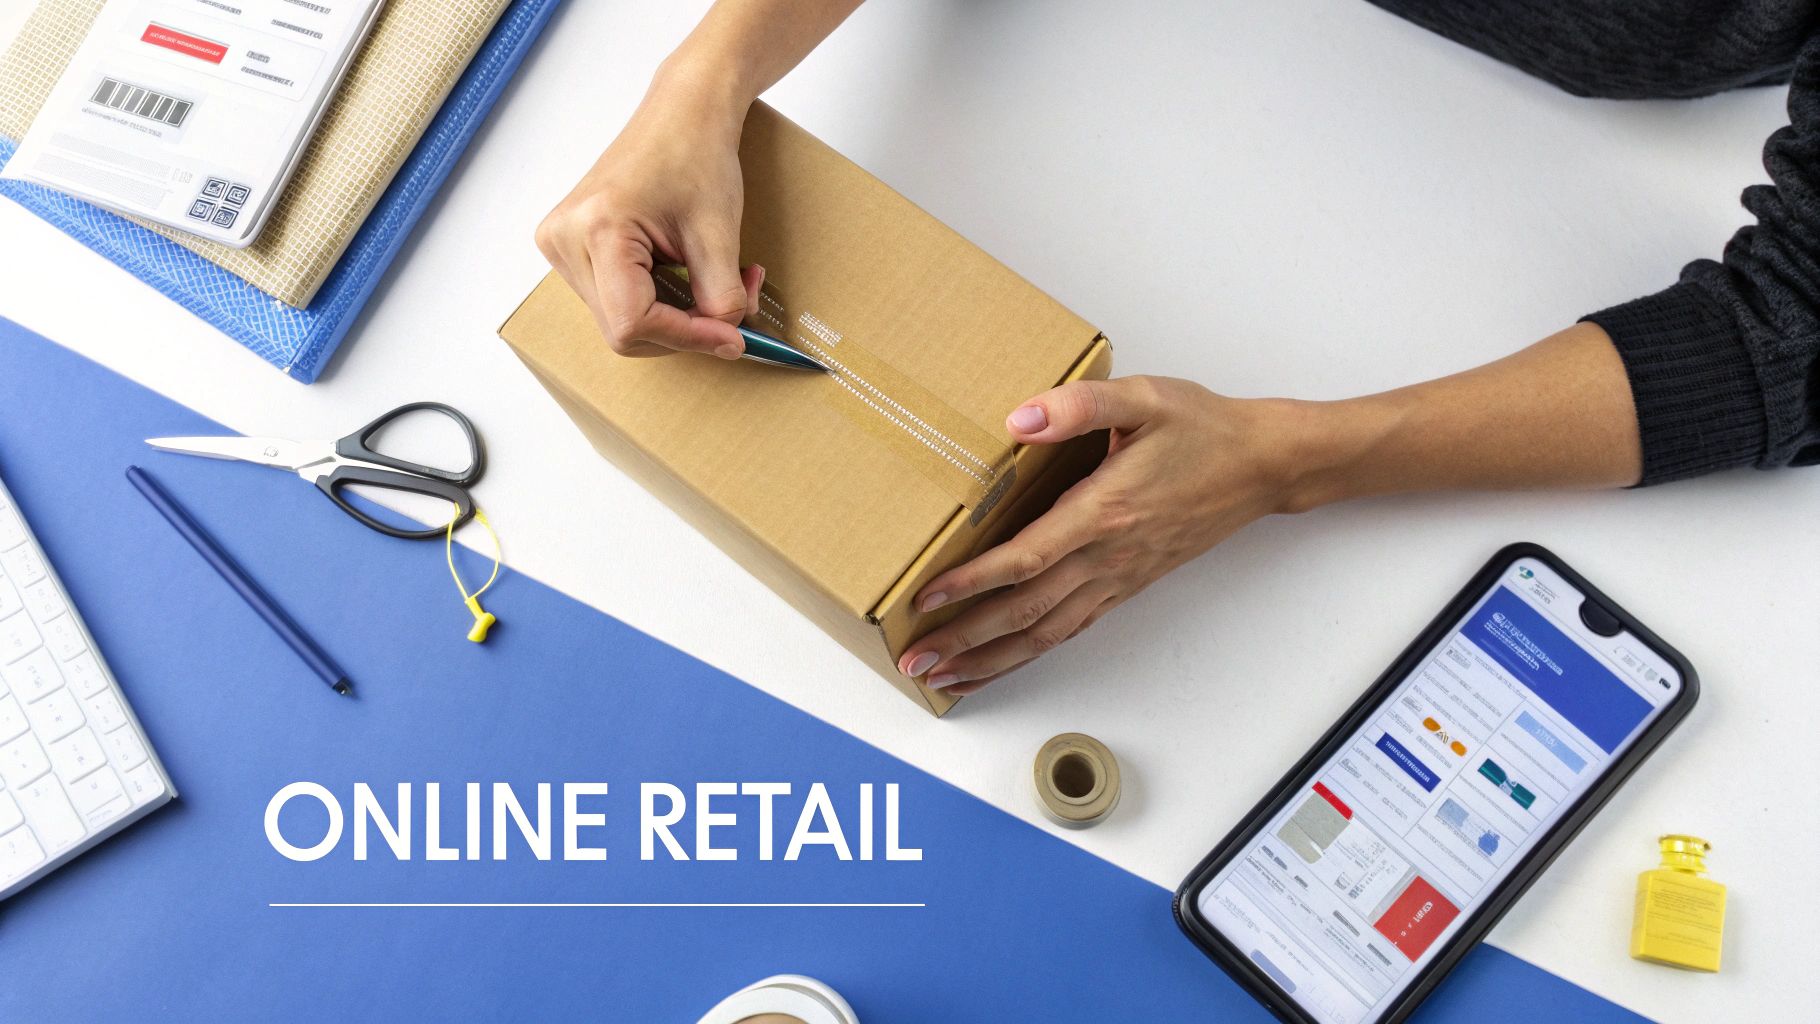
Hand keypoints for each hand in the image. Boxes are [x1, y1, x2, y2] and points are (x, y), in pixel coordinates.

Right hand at [535, 70, 760, 357]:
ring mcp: (562, 244)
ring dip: (674, 319)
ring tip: (712, 283)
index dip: (688, 338)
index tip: (733, 337)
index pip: (633, 324)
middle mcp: (565, 239)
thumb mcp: (719, 236)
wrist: (682, 113)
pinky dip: (657, 304)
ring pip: (620, 322)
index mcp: (596, 230)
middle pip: (624, 331)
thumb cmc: (697, 154)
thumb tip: (728, 344)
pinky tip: (682, 278)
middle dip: (684, 330)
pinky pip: (615, 301)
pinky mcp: (572, 246)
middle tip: (732, 310)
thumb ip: (722, 300)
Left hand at [896, 376, 1306, 695]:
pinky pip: (1072, 629)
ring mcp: (1119, 578)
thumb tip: (1020, 420)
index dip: (971, 582)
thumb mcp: (1143, 398)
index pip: (1025, 559)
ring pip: (1047, 634)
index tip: (926, 598)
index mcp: (1104, 512)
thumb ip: (1078, 405)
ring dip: (992, 660)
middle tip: (916, 658)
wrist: (1262, 466)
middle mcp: (1108, 556)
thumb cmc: (1202, 430)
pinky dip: (1031, 653)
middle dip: (966, 639)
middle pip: (1025, 612)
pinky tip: (1004, 662)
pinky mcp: (1128, 585)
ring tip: (945, 676)